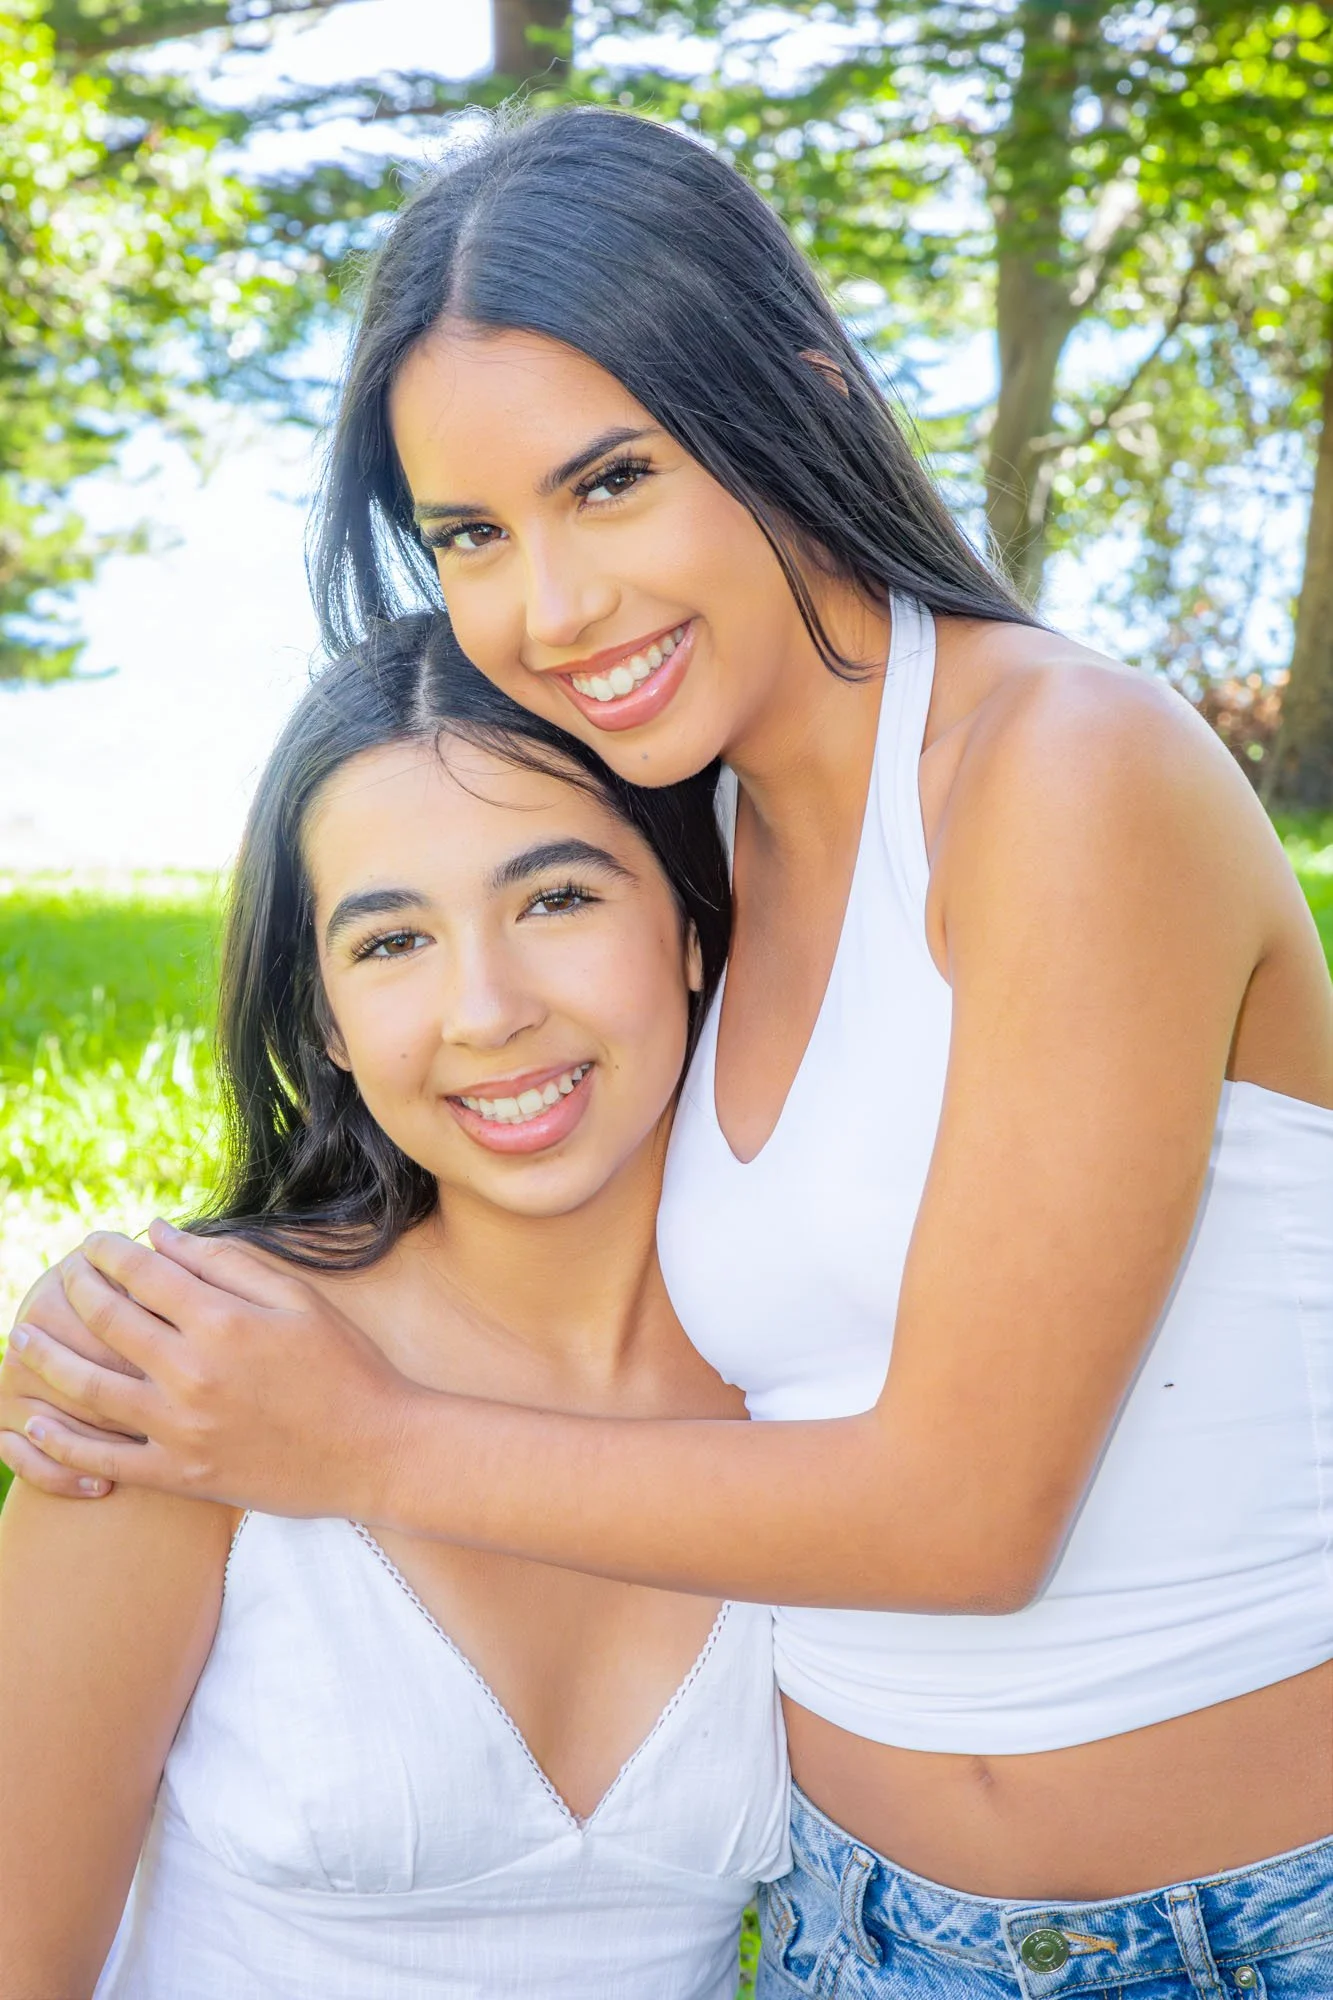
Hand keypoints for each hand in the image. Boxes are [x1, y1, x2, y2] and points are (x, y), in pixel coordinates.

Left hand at [0, 1224, 420, 1519]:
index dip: (111, 1253)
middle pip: (108, 1321)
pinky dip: (62, 1444)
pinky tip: (34, 1426)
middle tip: (61, 1277)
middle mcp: (193, 1372)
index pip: (144, 1273)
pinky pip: (105, 1459)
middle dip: (77, 1291)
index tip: (94, 1243)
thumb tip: (160, 1234)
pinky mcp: (182, 1475)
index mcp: (223, 1320)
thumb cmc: (346, 1365)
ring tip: (24, 1337)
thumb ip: (226, 1262)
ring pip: (90, 1388)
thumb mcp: (297, 1298)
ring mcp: (182, 1428)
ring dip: (48, 1358)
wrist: (377, 1450)